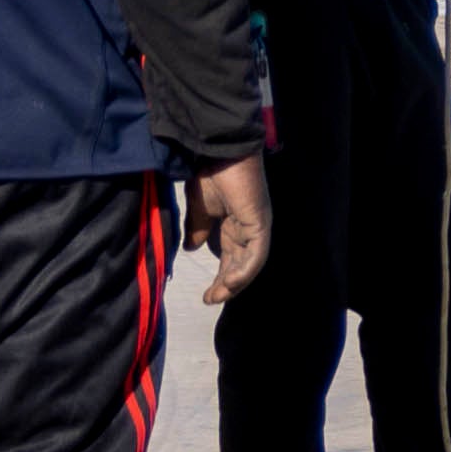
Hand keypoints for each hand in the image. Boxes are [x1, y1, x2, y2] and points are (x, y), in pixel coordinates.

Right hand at [185, 157, 271, 304]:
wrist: (216, 152)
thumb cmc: (209, 173)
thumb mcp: (198, 209)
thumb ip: (197, 229)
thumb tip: (191, 248)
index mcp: (234, 224)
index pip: (230, 257)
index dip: (220, 278)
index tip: (207, 295)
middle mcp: (248, 228)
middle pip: (241, 264)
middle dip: (227, 285)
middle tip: (211, 299)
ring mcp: (256, 225)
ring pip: (251, 263)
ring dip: (236, 283)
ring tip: (219, 296)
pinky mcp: (260, 222)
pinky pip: (257, 253)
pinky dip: (245, 270)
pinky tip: (231, 282)